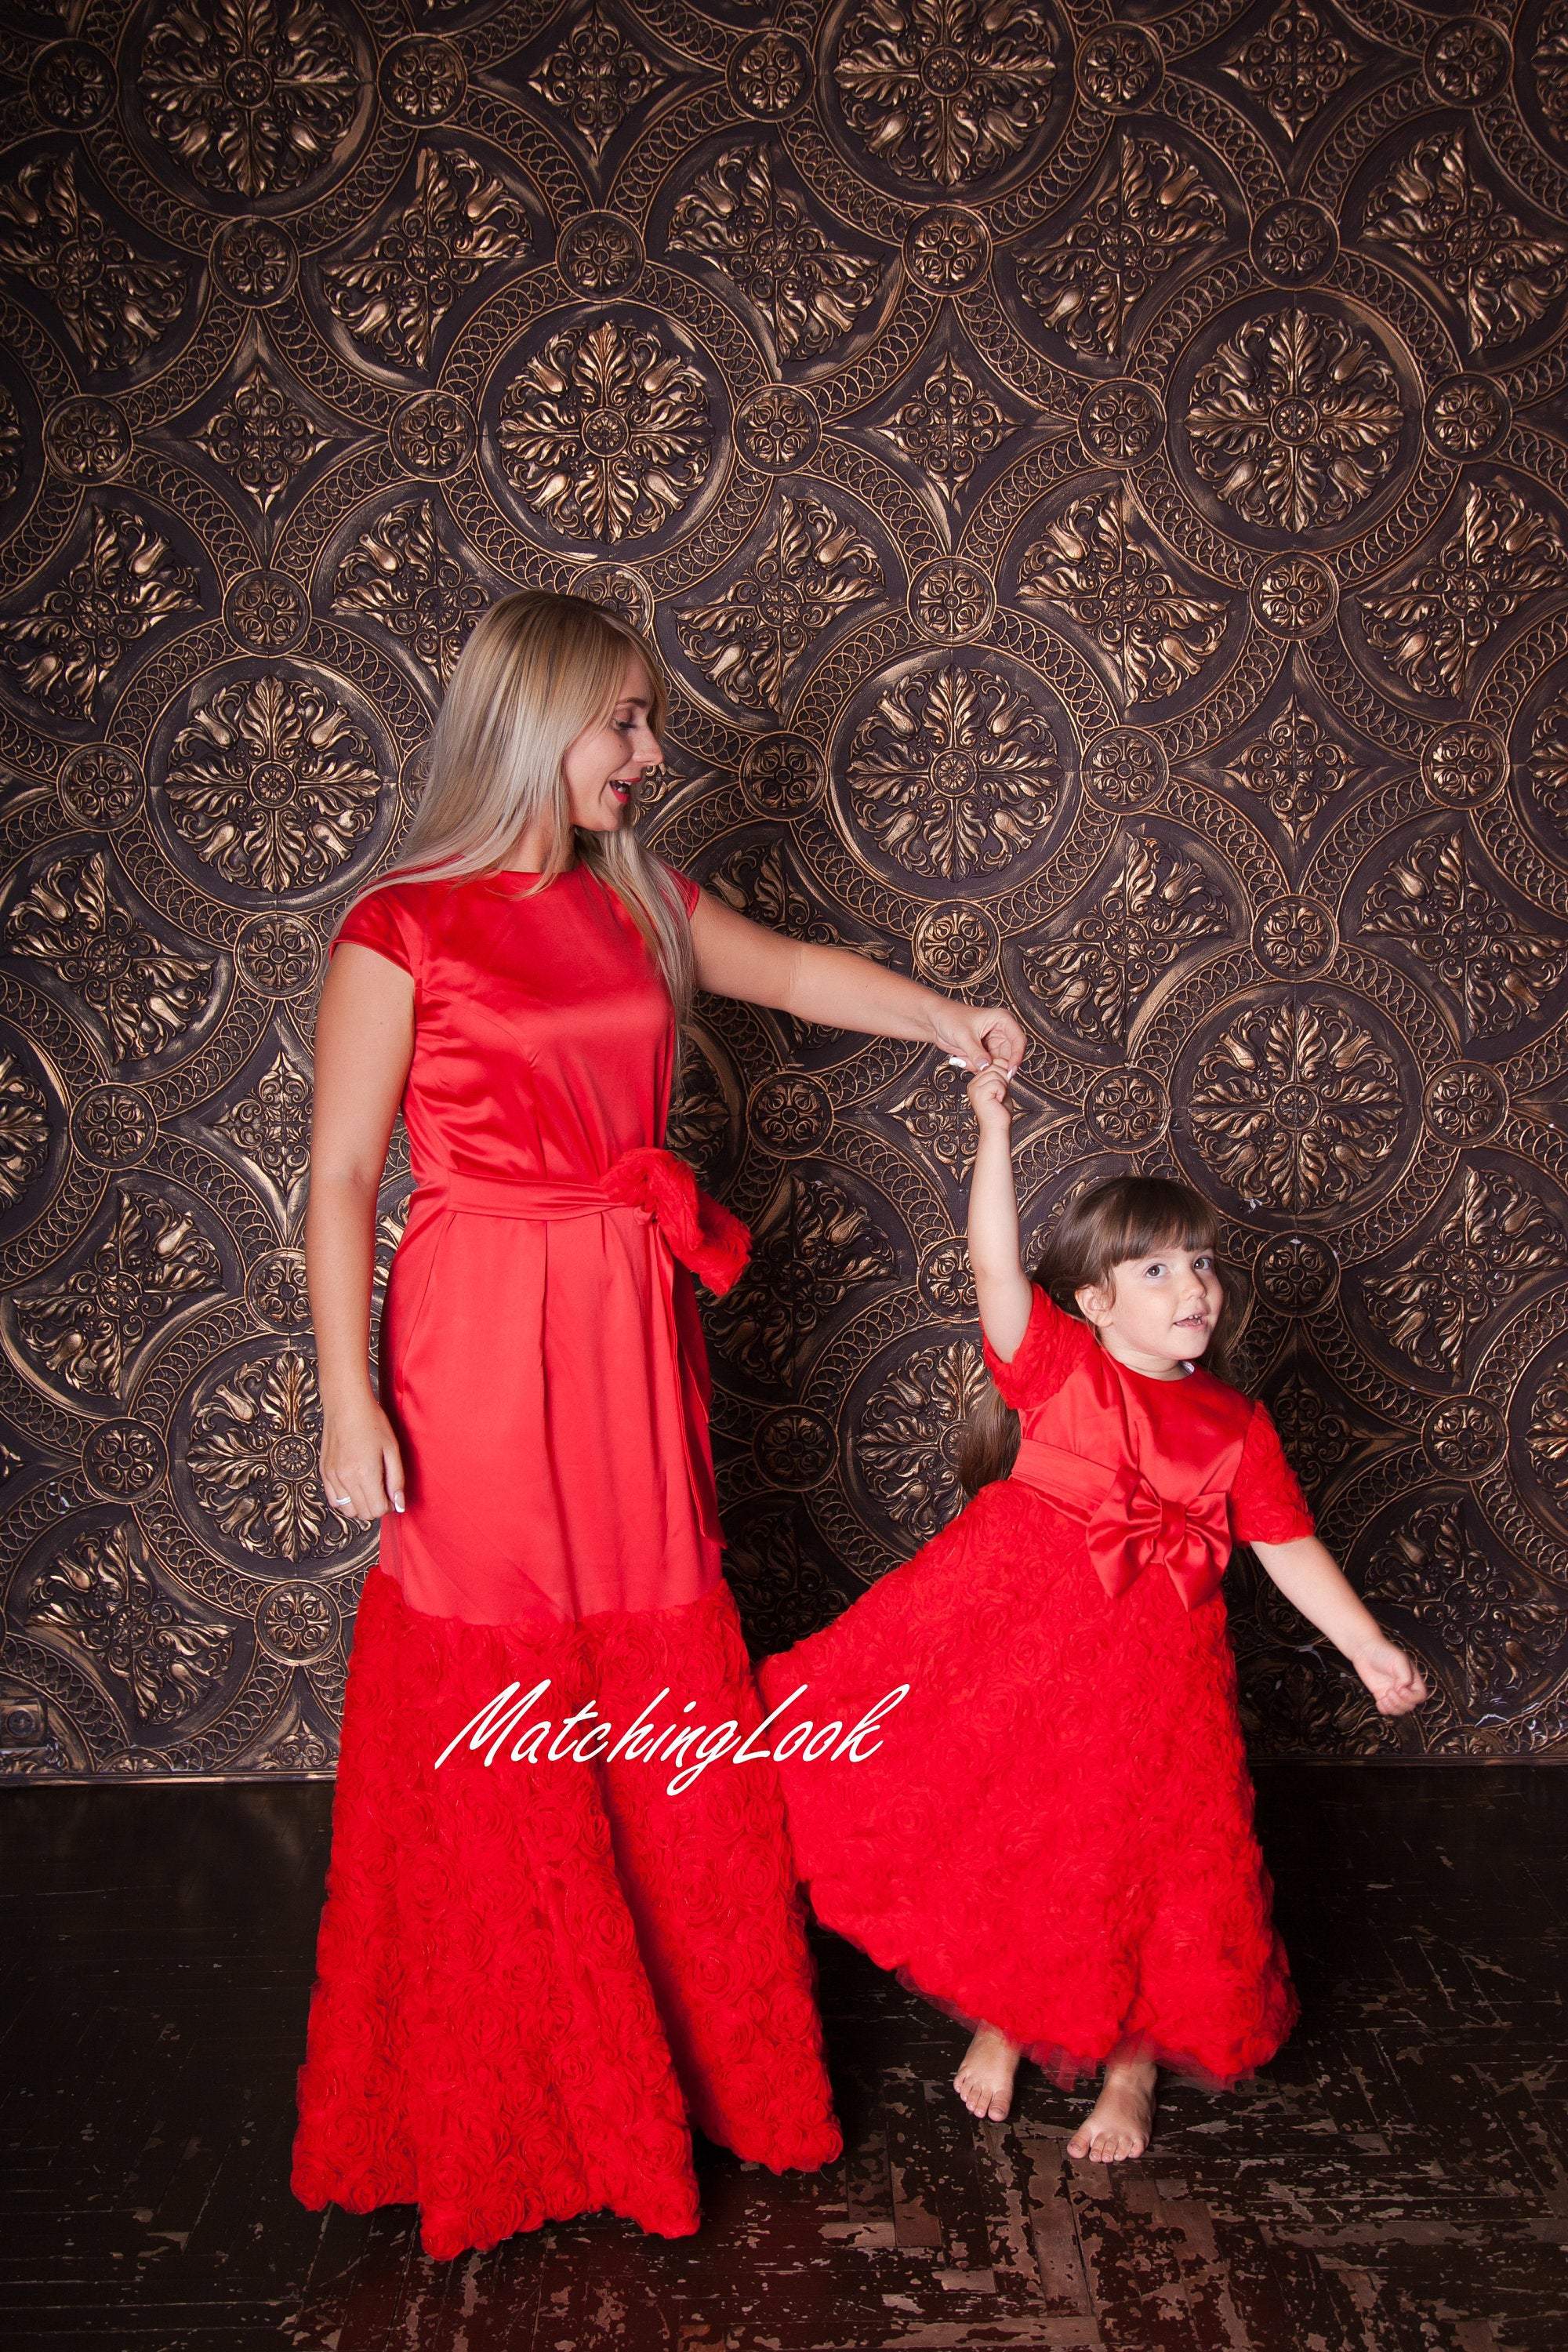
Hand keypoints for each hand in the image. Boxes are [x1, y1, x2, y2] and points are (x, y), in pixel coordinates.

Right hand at [321, 1391, 406, 1519]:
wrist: (346, 1405)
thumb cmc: (372, 1423)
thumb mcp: (392, 1450)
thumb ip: (396, 1480)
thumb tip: (399, 1505)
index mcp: (365, 1473)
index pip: (377, 1510)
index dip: (388, 1506)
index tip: (392, 1495)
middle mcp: (345, 1478)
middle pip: (363, 1513)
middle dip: (376, 1507)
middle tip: (383, 1491)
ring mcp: (332, 1476)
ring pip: (347, 1511)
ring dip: (361, 1505)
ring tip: (368, 1487)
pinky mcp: (324, 1472)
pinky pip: (334, 1500)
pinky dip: (346, 1500)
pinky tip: (355, 1485)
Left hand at [932, 1000, 1024, 1074]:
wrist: (935, 1021)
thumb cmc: (950, 1017)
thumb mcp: (963, 1036)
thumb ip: (976, 1053)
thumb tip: (987, 1067)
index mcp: (1002, 1020)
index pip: (1018, 1040)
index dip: (1017, 1056)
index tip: (1010, 1070)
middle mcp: (1001, 1032)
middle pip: (1011, 1055)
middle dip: (999, 1066)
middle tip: (987, 1072)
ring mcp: (993, 1043)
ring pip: (999, 1063)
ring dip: (986, 1068)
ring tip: (968, 1060)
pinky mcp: (985, 1052)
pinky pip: (988, 1066)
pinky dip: (978, 1068)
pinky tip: (965, 1060)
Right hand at [966, 1063, 1012, 1134]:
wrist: (997, 1129)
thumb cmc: (1000, 1112)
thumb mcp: (1001, 1088)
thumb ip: (1000, 1074)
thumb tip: (1003, 1060)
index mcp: (976, 1081)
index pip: (991, 1063)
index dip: (1003, 1071)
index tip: (1002, 1086)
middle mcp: (972, 1083)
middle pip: (994, 1066)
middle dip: (1004, 1078)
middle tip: (1001, 1094)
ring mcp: (974, 1088)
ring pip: (996, 1073)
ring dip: (1003, 1086)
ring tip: (998, 1098)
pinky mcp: (979, 1093)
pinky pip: (997, 1083)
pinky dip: (1002, 1092)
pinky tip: (997, 1101)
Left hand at [1350, 1636, 1427, 1715]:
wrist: (1364, 1650)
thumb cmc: (1383, 1651)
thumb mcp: (1399, 1660)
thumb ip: (1405, 1676)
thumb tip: (1403, 1689)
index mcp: (1412, 1678)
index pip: (1420, 1696)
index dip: (1412, 1697)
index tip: (1401, 1689)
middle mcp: (1404, 1687)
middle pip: (1410, 1705)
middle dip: (1400, 1702)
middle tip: (1390, 1691)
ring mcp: (1392, 1691)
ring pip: (1399, 1710)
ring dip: (1392, 1707)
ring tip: (1385, 1696)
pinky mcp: (1381, 1694)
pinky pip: (1386, 1710)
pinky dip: (1384, 1709)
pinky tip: (1379, 1700)